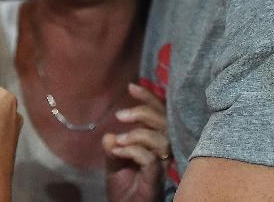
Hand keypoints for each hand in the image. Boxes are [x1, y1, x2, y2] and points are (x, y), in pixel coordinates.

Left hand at [104, 83, 168, 201]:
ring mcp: (162, 164)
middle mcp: (162, 150)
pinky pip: (150, 158)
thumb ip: (112, 146)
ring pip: (162, 140)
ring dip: (137, 134)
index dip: (149, 98)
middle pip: (165, 122)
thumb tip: (109, 135)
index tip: (132, 86)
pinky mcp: (156, 177)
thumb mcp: (114, 161)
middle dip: (144, 112)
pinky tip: (119, 152)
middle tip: (121, 115)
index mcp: (154, 142)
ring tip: (119, 140)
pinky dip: (133, 150)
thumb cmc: (124, 186)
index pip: (159, 114)